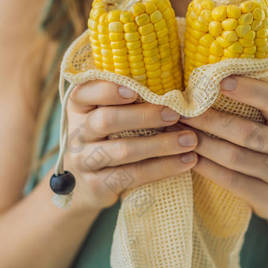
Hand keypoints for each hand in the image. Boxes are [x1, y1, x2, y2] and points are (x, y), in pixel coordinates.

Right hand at [64, 80, 197, 210]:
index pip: (84, 92)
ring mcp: (84, 161)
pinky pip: (131, 176)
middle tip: (175, 113)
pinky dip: (162, 168)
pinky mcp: (97, 185)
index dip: (107, 90)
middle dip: (143, 116)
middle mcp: (77, 133)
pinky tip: (186, 162)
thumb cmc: (108, 137)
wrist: (85, 186)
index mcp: (79, 107)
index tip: (136, 90)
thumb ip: (129, 98)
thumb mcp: (108, 114)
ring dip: (160, 145)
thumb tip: (172, 82)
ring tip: (190, 140)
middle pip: (105, 120)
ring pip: (122, 151)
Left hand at [179, 76, 267, 220]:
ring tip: (177, 133)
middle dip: (209, 120)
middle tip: (181, 110)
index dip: (248, 89)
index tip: (219, 80)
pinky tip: (187, 158)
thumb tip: (208, 76)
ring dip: (202, 143)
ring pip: (234, 157)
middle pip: (246, 131)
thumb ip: (253, 104)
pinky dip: (206, 168)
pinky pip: (231, 181)